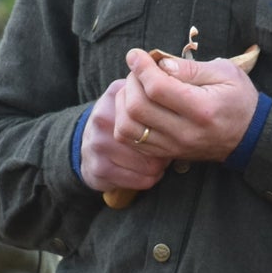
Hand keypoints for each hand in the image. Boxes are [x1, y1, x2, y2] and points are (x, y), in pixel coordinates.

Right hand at [80, 78, 170, 195]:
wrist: (86, 144)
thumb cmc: (121, 121)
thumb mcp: (134, 97)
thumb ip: (156, 92)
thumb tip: (185, 96)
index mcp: (116, 94)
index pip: (156, 108)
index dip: (170, 121)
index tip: (170, 125)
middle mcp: (103, 117)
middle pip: (154, 139)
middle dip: (166, 147)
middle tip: (165, 147)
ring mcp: (98, 144)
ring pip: (150, 164)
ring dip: (159, 166)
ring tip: (155, 160)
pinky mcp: (99, 169)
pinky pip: (141, 180)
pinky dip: (149, 179)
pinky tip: (146, 172)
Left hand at [113, 48, 258, 163]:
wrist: (250, 136)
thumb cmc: (239, 99)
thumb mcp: (226, 73)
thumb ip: (191, 68)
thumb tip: (160, 63)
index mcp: (202, 110)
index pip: (157, 89)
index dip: (141, 67)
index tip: (136, 54)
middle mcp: (186, 132)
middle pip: (137, 108)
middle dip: (131, 82)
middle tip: (138, 70)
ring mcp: (174, 147)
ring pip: (129, 128)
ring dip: (124, 103)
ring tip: (135, 87)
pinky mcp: (167, 153)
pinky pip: (132, 141)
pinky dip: (126, 120)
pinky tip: (136, 105)